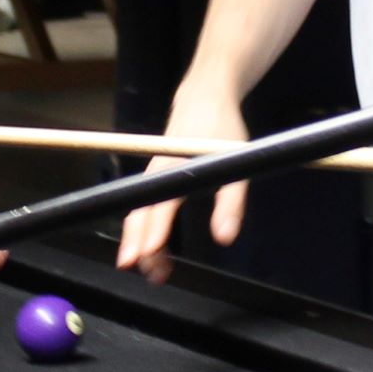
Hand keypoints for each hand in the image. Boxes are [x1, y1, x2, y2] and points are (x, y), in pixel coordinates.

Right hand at [116, 83, 249, 283]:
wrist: (205, 97)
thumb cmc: (219, 128)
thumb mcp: (234, 163)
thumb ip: (231, 202)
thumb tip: (225, 238)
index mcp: (172, 168)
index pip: (158, 206)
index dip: (152, 232)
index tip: (147, 255)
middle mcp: (156, 174)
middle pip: (140, 214)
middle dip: (139, 245)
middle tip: (147, 274)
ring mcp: (154, 176)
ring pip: (141, 214)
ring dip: (143, 244)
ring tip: (156, 274)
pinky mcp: (158, 178)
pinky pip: (147, 209)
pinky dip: (148, 232)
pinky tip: (159, 253)